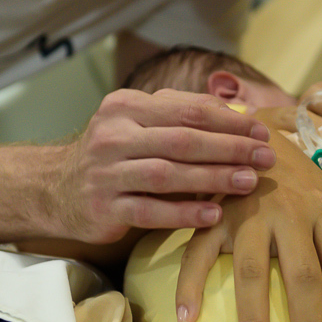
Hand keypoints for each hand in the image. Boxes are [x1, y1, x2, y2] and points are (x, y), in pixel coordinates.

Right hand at [54, 89, 274, 242]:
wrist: (56, 188)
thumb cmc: (115, 154)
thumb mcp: (139, 123)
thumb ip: (182, 115)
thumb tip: (240, 115)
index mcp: (126, 106)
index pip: (187, 110)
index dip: (228, 122)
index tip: (261, 134)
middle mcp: (113, 135)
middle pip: (182, 140)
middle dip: (230, 148)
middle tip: (265, 158)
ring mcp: (106, 172)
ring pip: (168, 174)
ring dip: (213, 178)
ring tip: (249, 183)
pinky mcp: (104, 207)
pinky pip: (150, 210)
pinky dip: (184, 212)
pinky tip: (214, 215)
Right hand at [174, 128, 321, 321]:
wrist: (254, 131)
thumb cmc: (300, 177)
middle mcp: (289, 215)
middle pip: (301, 275)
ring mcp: (247, 215)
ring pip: (252, 270)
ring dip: (253, 315)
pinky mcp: (214, 215)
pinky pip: (198, 253)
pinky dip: (189, 285)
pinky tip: (186, 318)